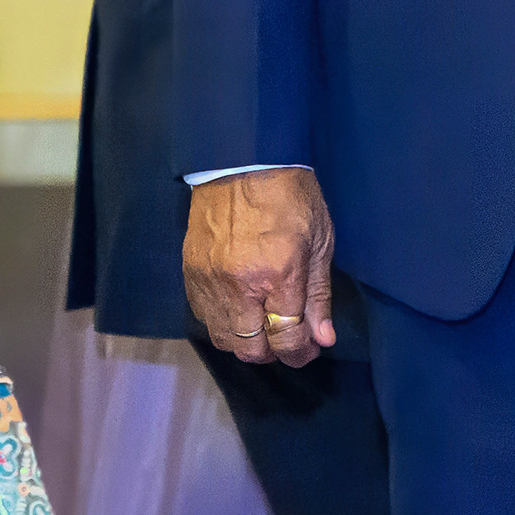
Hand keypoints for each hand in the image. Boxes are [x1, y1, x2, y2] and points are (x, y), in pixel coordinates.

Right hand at [184, 167, 336, 365]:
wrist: (243, 161)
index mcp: (279, 275)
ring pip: (224, 339)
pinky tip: (240, 311)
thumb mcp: (321, 241)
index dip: (301, 353)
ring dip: (247, 342)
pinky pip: (204, 318)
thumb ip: (319, 295)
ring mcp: (211, 282)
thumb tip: (323, 337)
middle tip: (288, 340)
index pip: (286, 339)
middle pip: (251, 349)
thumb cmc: (292, 196)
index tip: (310, 349)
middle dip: (274, 353)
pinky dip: (223, 324)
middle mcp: (240, 286)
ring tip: (264, 327)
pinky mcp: (191, 274)